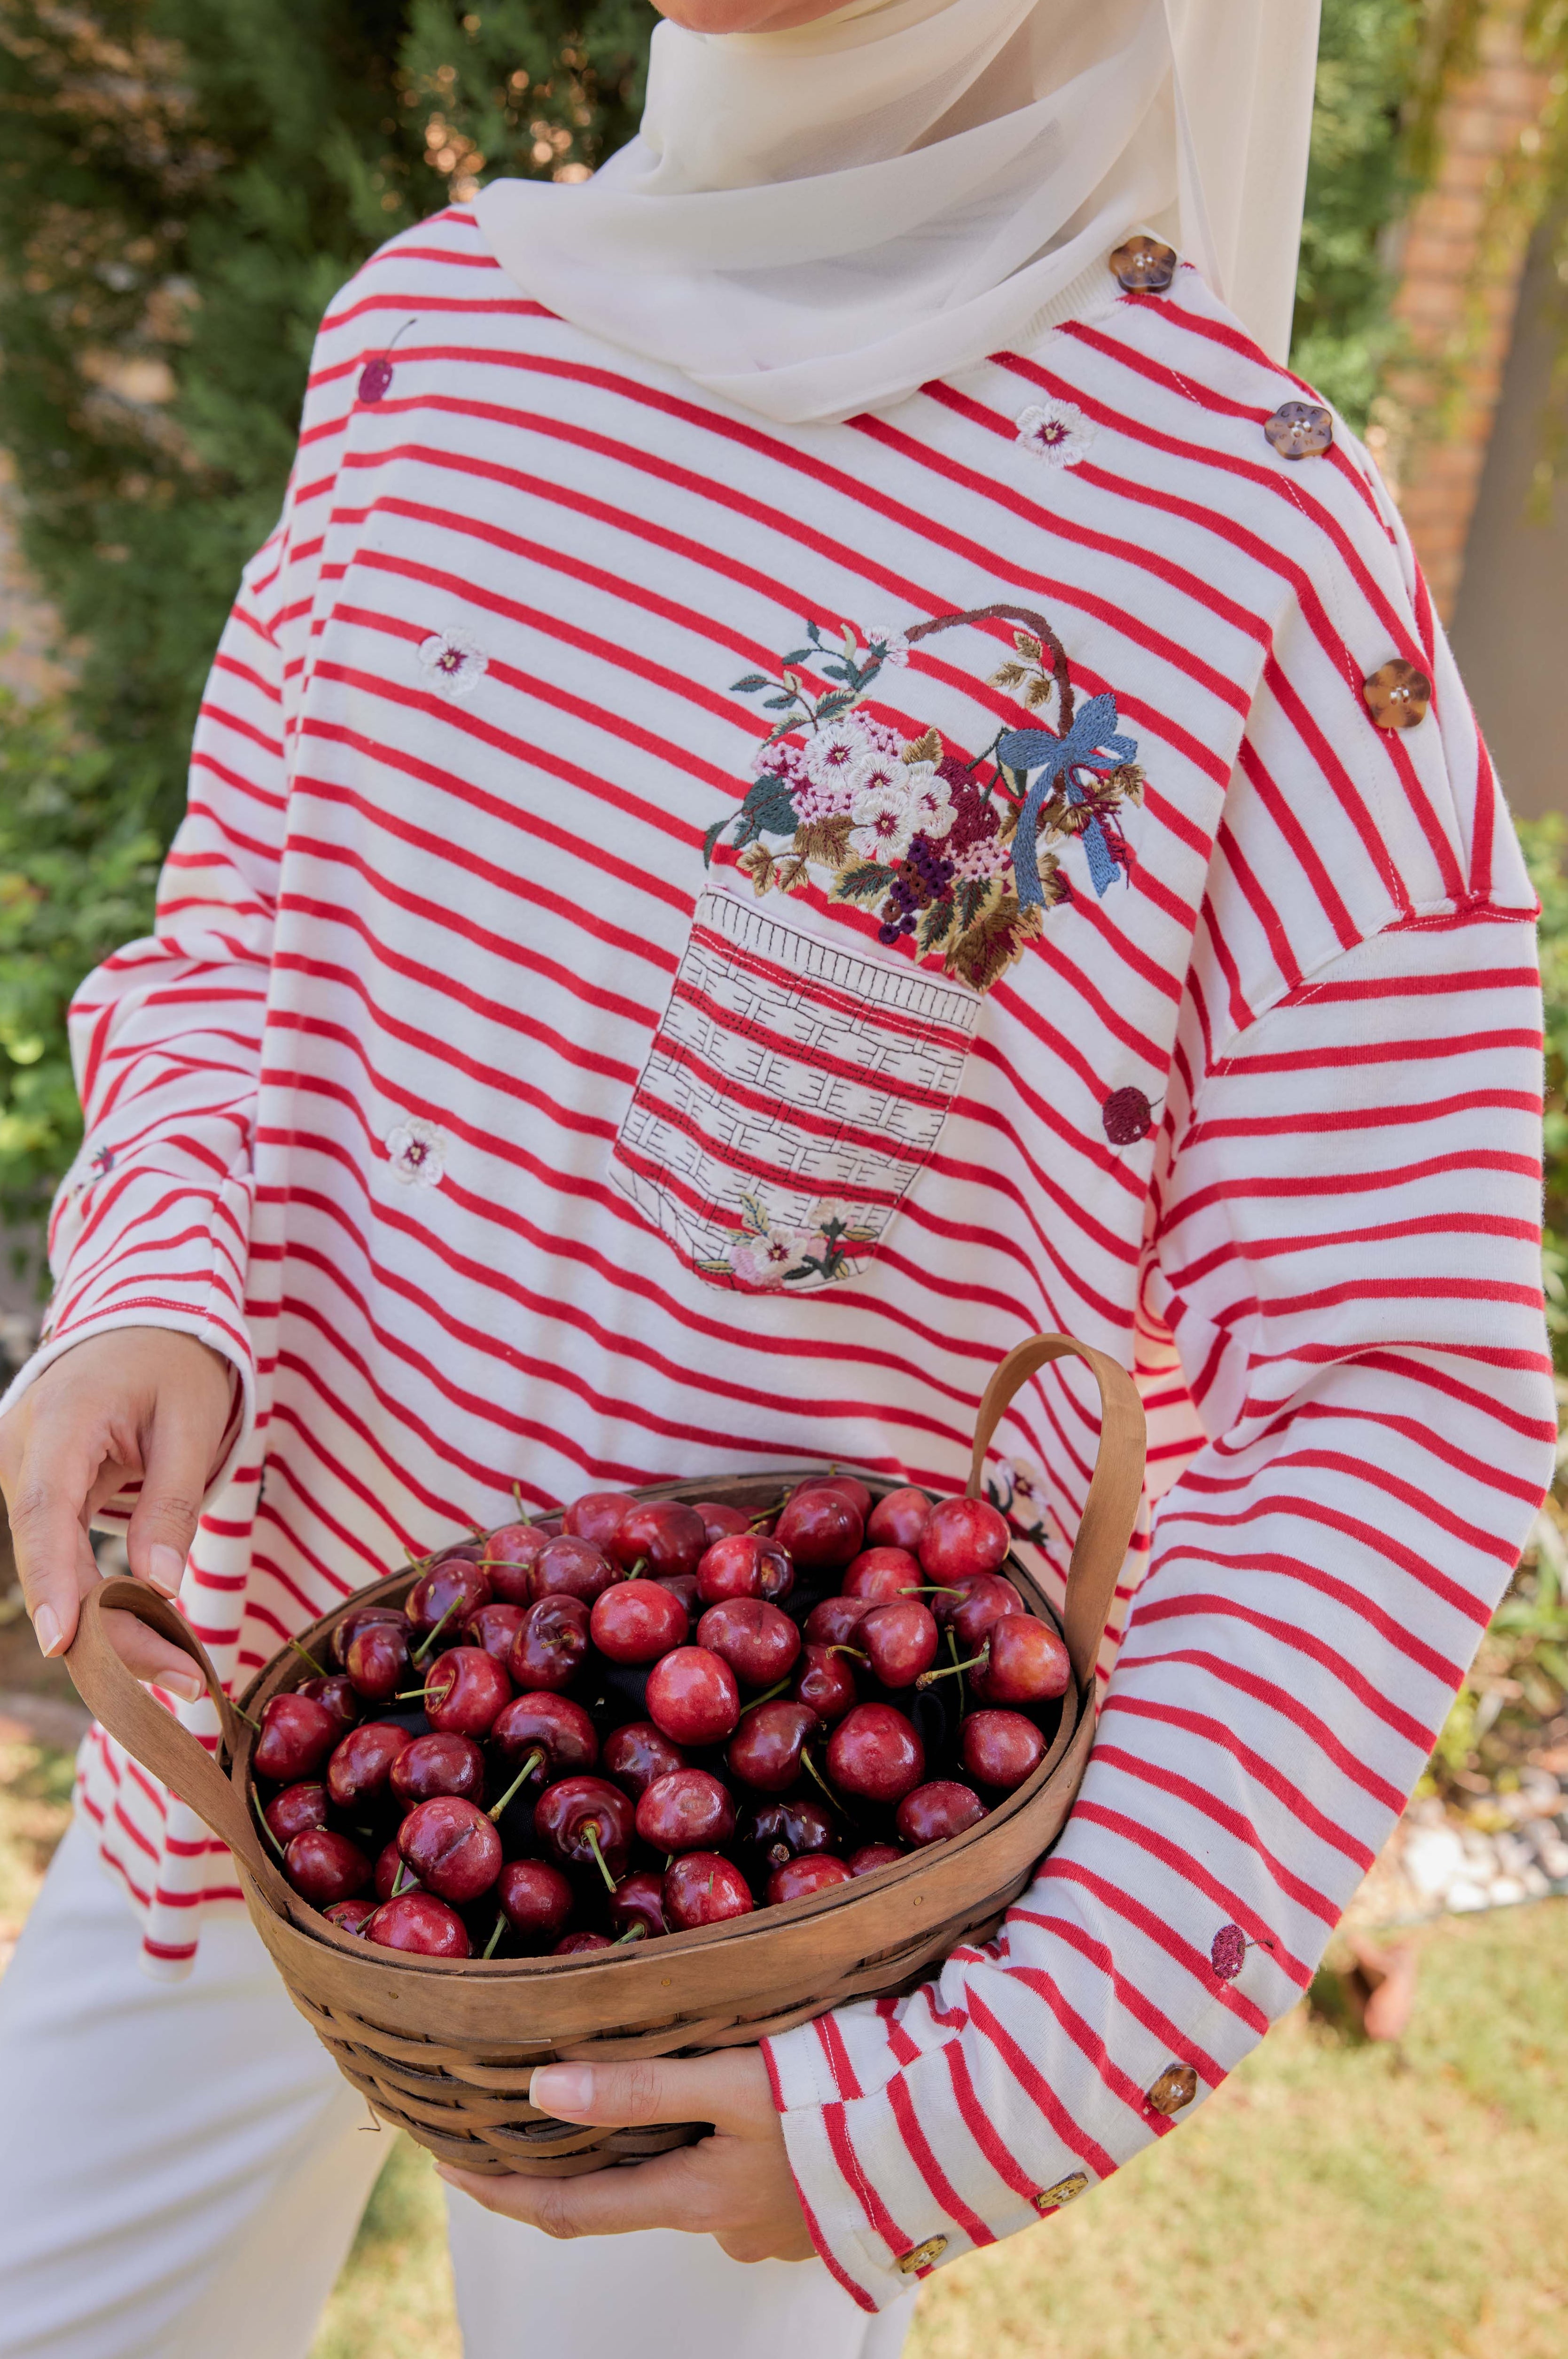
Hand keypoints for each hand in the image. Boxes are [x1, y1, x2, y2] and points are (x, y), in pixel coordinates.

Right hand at [0, 1327, 233, 1696]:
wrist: (143, 1326)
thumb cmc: (174, 1366)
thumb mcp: (192, 1423)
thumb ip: (173, 1501)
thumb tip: (158, 1586)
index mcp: (61, 1418)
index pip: (45, 1510)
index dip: (53, 1581)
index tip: (62, 1642)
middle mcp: (23, 1448)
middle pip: (48, 1554)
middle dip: (104, 1627)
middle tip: (180, 1679)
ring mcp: (22, 1472)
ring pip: (52, 1566)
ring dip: (106, 1624)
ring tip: (181, 1673)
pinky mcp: (36, 1492)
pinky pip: (59, 1555)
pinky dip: (98, 1599)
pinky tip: (148, 1641)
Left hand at [437, 2049, 814, 2263]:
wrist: (963, 2128)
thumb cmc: (846, 2098)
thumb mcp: (734, 2080)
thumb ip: (640, 2087)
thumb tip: (538, 2089)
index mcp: (697, 2201)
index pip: (572, 2209)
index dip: (504, 2191)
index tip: (446, 2165)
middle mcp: (728, 2227)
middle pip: (632, 2196)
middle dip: (586, 2159)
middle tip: (546, 2104)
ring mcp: (778, 2226)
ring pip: (697, 2181)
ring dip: (669, 2144)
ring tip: (664, 2076)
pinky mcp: (822, 2204)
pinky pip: (750, 2176)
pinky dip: (727, 2144)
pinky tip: (750, 2101)